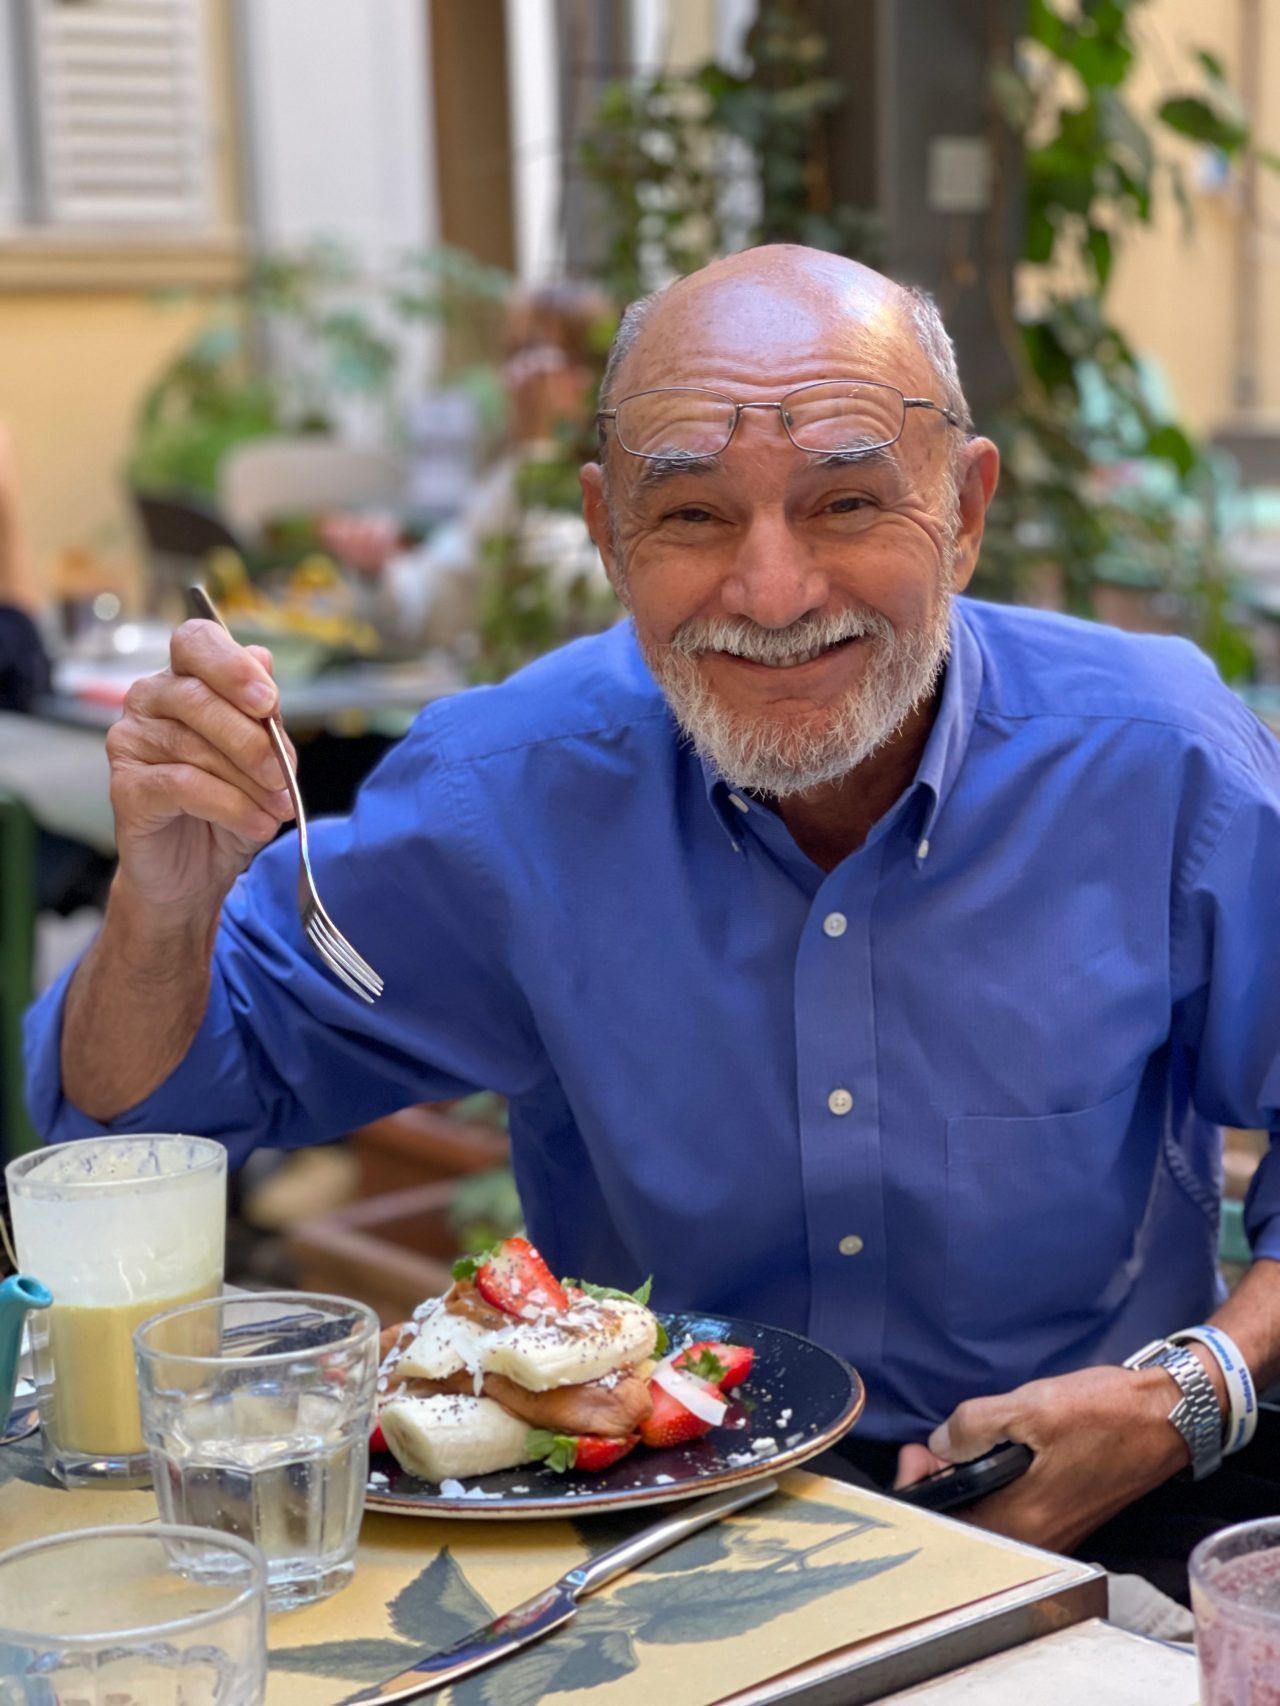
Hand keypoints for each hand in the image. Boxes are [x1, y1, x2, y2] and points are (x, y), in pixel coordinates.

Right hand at [106, 618, 296, 911]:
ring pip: (196, 746)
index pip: (196, 641)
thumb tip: (264, 660)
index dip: (232, 666)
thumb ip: (263, 713)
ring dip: (249, 782)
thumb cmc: (229, 807)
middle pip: (199, 697)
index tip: (267, 701)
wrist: (196, 872)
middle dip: (253, 740)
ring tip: (278, 809)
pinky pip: (183, 784)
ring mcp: (130, 741)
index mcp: (184, 679)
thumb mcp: (261, 759)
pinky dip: (230, 806)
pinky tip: (256, 824)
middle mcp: (149, 700)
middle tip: (285, 777)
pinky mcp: (125, 786)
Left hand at [893, 1364, 1192, 1553]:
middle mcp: (1036, 1540)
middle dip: (938, 1481)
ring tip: (959, 1442)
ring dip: (965, 1479)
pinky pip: (1011, 1504)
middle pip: (963, 1521)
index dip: (918, 1487)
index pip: (946, 1525)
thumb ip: (974, 1426)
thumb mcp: (1030, 1406)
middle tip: (932, 1444)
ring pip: (987, 1511)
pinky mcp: (1063, 1513)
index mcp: (1022, 1524)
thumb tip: (940, 1444)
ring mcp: (1052, 1529)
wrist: (1167, 1416)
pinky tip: (992, 1449)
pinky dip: (992, 1481)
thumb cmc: (1103, 1413)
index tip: (917, 1451)